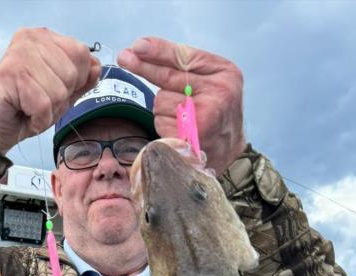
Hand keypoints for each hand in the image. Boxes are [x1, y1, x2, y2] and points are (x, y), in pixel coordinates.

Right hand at [0, 28, 100, 154]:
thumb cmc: (23, 110)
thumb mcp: (61, 95)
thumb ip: (81, 80)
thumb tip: (97, 67)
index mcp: (44, 38)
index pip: (82, 53)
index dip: (75, 81)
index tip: (52, 90)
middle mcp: (31, 39)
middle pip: (72, 74)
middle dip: (60, 99)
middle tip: (38, 102)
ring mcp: (19, 54)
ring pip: (59, 91)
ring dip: (48, 111)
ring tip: (30, 108)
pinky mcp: (11, 74)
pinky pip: (43, 104)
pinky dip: (38, 119)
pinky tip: (24, 114)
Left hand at [117, 37, 245, 173]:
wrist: (231, 149)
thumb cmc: (217, 109)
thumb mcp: (214, 79)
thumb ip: (188, 65)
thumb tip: (143, 51)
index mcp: (225, 74)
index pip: (185, 58)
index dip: (159, 50)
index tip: (137, 46)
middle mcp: (217, 95)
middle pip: (169, 77)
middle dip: (144, 67)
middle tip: (124, 58)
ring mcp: (203, 120)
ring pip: (160, 102)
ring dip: (162, 107)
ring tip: (181, 115)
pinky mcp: (188, 140)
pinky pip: (160, 122)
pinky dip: (163, 124)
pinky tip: (178, 129)